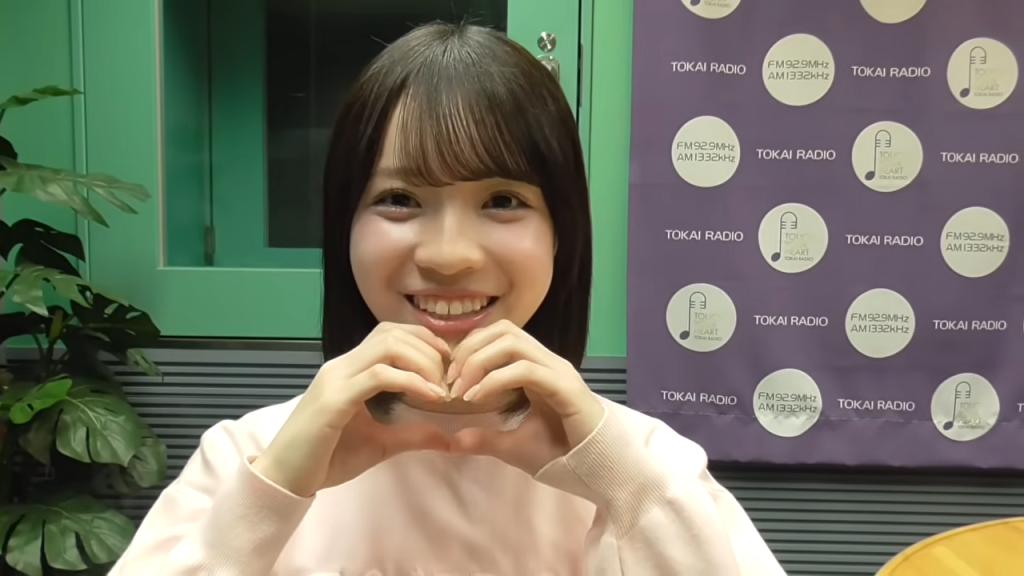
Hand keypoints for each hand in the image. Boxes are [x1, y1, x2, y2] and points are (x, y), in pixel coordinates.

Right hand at [252, 323, 449, 496]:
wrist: (286, 479)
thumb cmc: (327, 460)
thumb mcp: (380, 444)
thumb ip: (411, 435)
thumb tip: (446, 437)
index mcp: (349, 369)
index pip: (388, 333)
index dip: (423, 341)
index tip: (447, 365)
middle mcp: (341, 366)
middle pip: (392, 333)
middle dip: (429, 349)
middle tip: (449, 377)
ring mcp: (336, 379)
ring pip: (387, 346)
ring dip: (423, 362)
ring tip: (440, 388)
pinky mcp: (335, 399)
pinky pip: (379, 375)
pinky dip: (411, 381)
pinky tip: (430, 397)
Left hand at [446, 320, 604, 474]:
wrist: (598, 472)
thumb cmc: (562, 456)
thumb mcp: (513, 447)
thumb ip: (485, 439)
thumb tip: (453, 440)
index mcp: (537, 368)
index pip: (500, 335)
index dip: (470, 349)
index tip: (450, 379)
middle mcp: (548, 362)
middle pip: (504, 330)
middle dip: (470, 350)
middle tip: (451, 381)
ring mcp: (558, 372)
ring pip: (513, 342)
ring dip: (479, 361)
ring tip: (463, 390)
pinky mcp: (565, 388)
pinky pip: (525, 370)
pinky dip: (496, 380)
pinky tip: (478, 398)